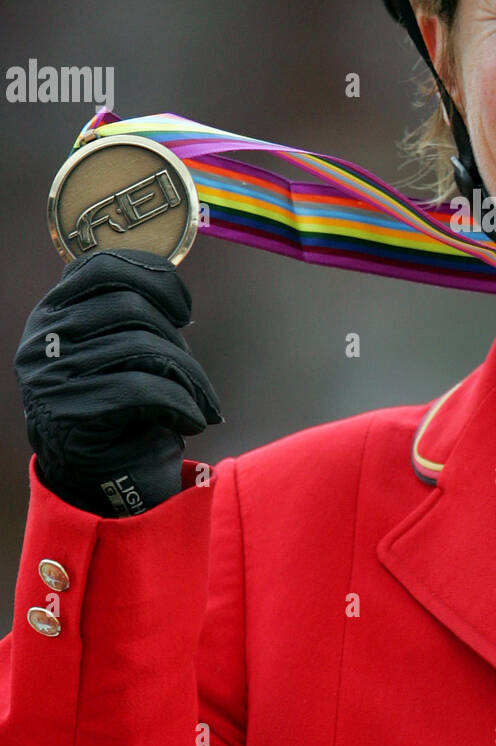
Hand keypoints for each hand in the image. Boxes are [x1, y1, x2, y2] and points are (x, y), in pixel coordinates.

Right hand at [14, 248, 222, 515]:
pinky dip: (182, 404)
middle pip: (132, 308)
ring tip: (202, 401)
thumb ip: (131, 313)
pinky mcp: (72, 414)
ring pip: (143, 348)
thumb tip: (172, 287)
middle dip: (179, 340)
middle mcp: (43, 340)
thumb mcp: (118, 348)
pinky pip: (144, 391)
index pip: (101, 267)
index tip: (184, 310)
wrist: (101, 478)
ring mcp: (52, 378)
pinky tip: (192, 420)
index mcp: (53, 312)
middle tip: (196, 375)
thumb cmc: (121, 405)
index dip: (153, 277)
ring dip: (189, 378)